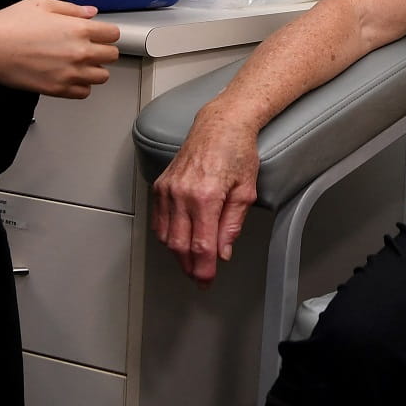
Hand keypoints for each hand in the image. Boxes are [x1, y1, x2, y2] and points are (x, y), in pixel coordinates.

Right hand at [0, 0, 120, 97]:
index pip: (113, 34)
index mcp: (79, 29)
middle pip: (112, 56)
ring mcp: (70, 73)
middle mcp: (80, 52)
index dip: (106, 33)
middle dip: (103, 50)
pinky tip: (69, 76)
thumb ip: (71, 9)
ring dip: (94, 69)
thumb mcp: (41, 4)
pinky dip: (81, 86)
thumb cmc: (10, 24)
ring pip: (102, 77)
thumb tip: (91, 13)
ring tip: (79, 63)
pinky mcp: (58, 89)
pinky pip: (84, 92)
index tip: (99, 34)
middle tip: (88, 48)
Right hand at [151, 108, 260, 285]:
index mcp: (206, 196)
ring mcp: (168, 189)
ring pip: (165, 235)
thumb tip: (223, 252)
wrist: (220, 124)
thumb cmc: (236, 151)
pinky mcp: (160, 185)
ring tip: (193, 261)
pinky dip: (167, 235)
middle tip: (200, 277)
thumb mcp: (246, 191)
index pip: (201, 245)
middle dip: (190, 267)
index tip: (207, 280)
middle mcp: (182, 193)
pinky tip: (179, 240)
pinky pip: (159, 220)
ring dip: (177, 254)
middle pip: (179, 245)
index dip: (203, 269)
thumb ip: (232, 225)